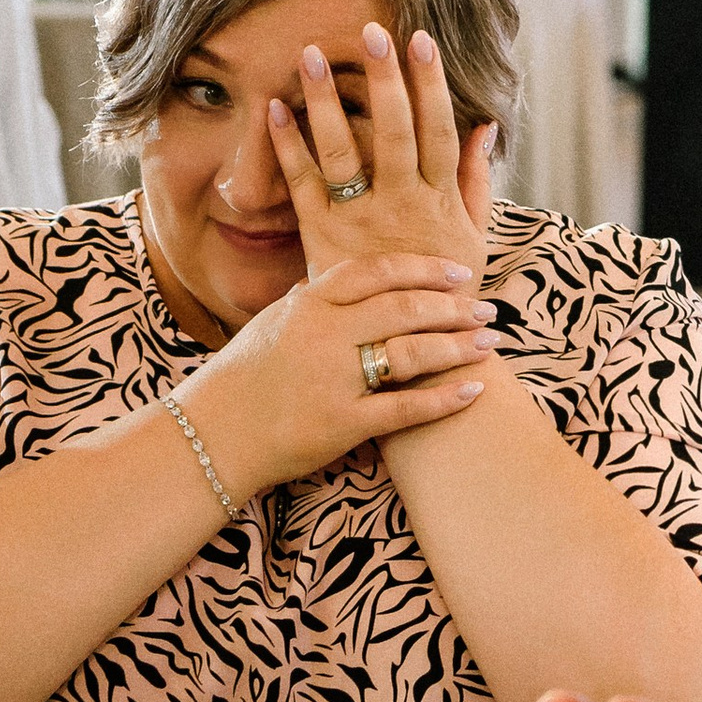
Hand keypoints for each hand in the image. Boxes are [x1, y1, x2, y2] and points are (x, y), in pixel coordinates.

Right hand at [197, 253, 494, 491]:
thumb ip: (310, 299)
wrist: (213, 434)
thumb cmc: (242, 376)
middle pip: (404, 308)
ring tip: (487, 343)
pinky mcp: (343, 424)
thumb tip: (338, 280)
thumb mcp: (272, 321)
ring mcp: (334, 380)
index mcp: (309, 304)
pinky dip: (444, 399)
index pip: (377, 272)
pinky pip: (405, 410)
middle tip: (487, 309)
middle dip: (453, 308)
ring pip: (411, 352)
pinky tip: (473, 390)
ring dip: (456, 346)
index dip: (423, 268)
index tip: (457, 272)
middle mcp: (324, 335)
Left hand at [268, 21, 491, 282]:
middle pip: (394, 132)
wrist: (414, 358)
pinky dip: (288, 146)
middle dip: (384, 80)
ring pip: (345, 152)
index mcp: (440, 200)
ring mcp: (361, 222)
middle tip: (371, 32)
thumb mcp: (475, 237)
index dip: (431, 84)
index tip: (420, 39)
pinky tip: (276, 109)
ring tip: (310, 55)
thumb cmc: (448, 296)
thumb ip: (477, 179)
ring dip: (327, 100)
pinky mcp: (324, 239)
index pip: (438, 130)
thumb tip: (485, 125)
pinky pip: (303, 186)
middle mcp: (402, 205)